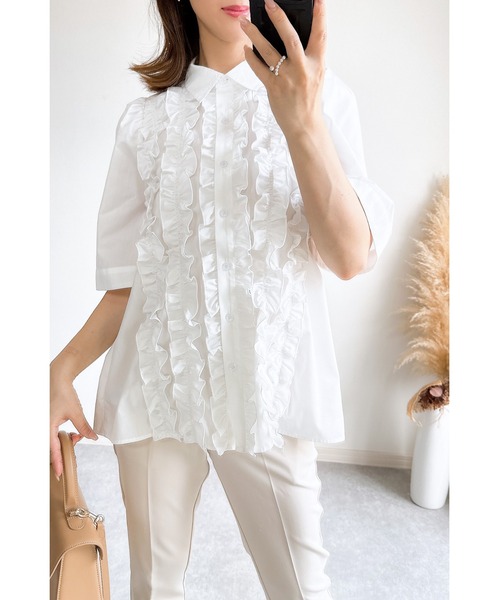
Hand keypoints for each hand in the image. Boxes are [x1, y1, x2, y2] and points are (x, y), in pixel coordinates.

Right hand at [50, 366, 97, 477]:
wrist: (57, 379)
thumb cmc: (64, 394)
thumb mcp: (76, 412)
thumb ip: (84, 427)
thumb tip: (93, 438)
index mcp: (47, 427)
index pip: (53, 450)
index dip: (58, 463)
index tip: (60, 475)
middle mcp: (43, 428)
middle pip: (52, 448)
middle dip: (65, 450)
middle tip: (76, 445)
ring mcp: (45, 425)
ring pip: (53, 442)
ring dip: (65, 443)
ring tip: (76, 437)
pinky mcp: (48, 422)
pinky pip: (53, 435)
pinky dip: (63, 437)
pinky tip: (73, 434)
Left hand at [241, 0, 326, 135]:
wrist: (304, 126)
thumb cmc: (309, 100)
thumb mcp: (315, 75)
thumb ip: (307, 58)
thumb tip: (288, 38)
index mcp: (317, 65)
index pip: (321, 36)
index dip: (320, 17)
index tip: (318, 1)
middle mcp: (303, 70)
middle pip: (291, 38)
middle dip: (279, 18)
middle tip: (269, 3)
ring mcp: (287, 79)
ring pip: (268, 51)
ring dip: (254, 34)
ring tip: (245, 22)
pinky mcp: (273, 88)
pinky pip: (259, 68)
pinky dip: (251, 57)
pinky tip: (246, 49)